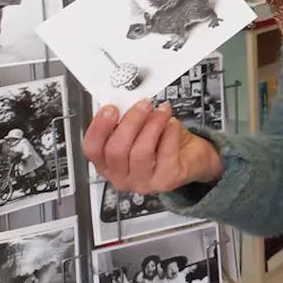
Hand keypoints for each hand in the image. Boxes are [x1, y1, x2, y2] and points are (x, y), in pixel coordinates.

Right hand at [83, 100, 222, 194]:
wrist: (190, 158)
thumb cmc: (161, 142)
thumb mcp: (139, 129)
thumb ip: (127, 119)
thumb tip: (125, 100)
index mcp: (107, 164)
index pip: (92, 149)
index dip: (99, 127)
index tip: (111, 108)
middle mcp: (121, 177)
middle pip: (116, 151)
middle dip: (130, 122)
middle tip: (143, 104)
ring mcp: (143, 182)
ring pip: (140, 152)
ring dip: (152, 125)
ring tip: (162, 111)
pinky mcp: (166, 181)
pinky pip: (165, 153)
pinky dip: (169, 133)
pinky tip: (172, 123)